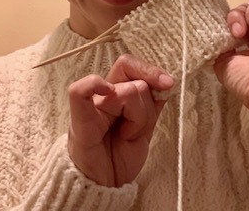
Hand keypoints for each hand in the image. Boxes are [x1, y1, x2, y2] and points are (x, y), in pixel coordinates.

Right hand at [67, 54, 173, 186]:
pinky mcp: (80, 119)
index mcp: (116, 93)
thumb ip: (153, 102)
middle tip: (145, 120)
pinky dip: (93, 85)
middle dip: (146, 98)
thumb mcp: (145, 126)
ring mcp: (91, 105)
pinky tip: (105, 91)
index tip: (168, 84)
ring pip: (125, 91)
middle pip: (131, 75)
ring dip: (136, 118)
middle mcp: (103, 94)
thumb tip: (166, 83)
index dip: (151, 71)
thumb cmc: (119, 155)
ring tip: (128, 135)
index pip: (130, 65)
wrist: (104, 184)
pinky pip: (80, 91)